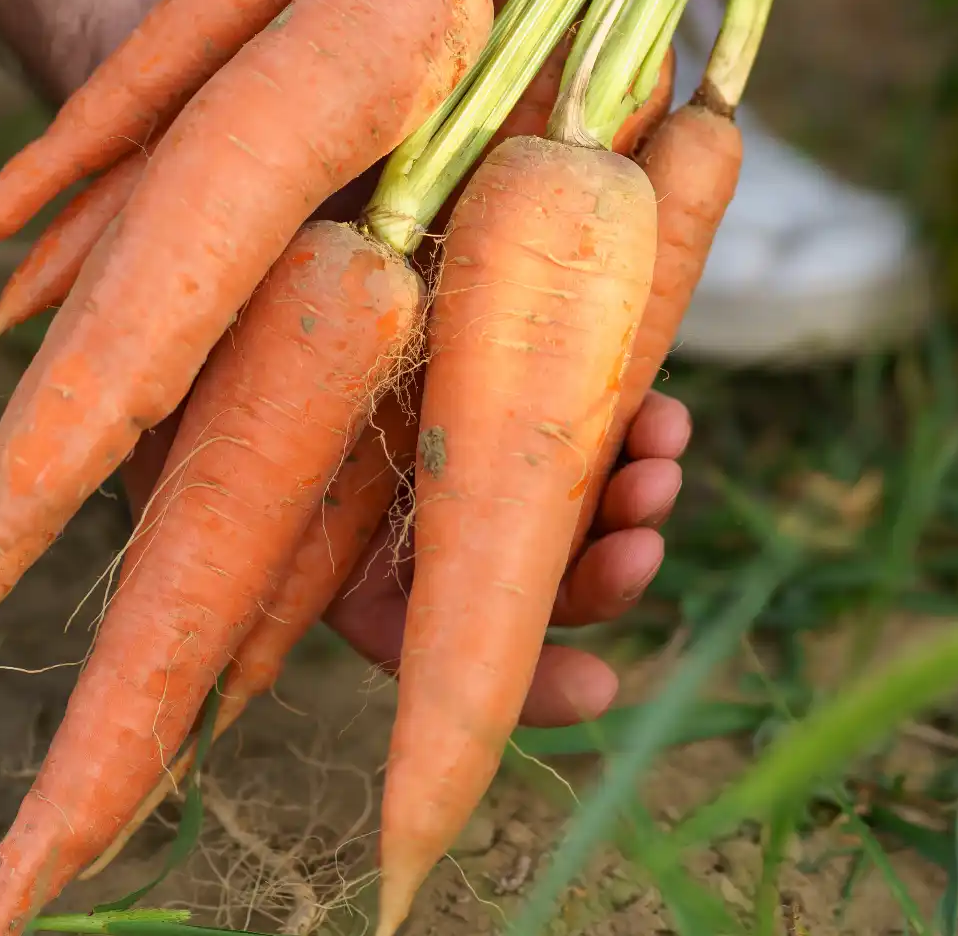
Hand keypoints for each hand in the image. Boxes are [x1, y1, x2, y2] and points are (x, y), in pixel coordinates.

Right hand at [324, 388, 690, 727]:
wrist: (332, 269)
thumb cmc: (294, 378)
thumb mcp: (314, 478)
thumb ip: (339, 544)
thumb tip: (439, 626)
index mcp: (373, 578)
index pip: (457, 656)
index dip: (533, 686)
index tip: (600, 686)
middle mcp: (442, 532)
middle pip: (543, 589)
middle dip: (607, 577)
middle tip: (641, 549)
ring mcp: (491, 462)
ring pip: (584, 515)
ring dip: (636, 505)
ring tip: (660, 473)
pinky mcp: (539, 394)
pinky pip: (602, 429)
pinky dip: (641, 431)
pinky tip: (663, 420)